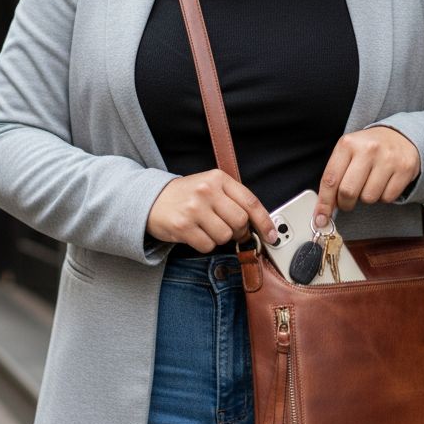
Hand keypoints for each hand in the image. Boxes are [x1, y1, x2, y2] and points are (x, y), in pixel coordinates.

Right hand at [147, 170, 278, 251]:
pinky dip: (205, 245)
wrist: (151, 199)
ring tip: (207, 228)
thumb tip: (258, 224)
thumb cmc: (186, 195)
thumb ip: (233, 199)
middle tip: (230, 231)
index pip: (250, 201)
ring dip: (220, 239)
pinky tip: (195, 234)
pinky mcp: (182, 226)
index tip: (272, 235)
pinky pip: (207, 246)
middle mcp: (206, 190)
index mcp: (218, 178)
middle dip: (239, 232)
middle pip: (240, 222)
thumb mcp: (210, 186)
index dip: (265, 221)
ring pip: (225, 236)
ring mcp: (194, 208)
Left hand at [313, 127, 420, 225]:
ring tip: (369, 183)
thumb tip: (324, 210)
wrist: (398, 136)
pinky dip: (383, 197)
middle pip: (348, 192)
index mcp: (348, 143)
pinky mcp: (405, 169)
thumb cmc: (367, 149)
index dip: (324, 203)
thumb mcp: (347, 153)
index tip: (320, 219)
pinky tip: (384, 183)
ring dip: (366, 198)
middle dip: (345, 203)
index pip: (330, 179)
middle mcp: (368, 149)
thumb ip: (334, 177)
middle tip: (347, 201)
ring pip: (368, 198)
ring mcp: (388, 158)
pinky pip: (387, 198)